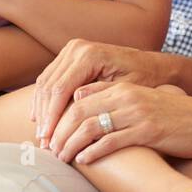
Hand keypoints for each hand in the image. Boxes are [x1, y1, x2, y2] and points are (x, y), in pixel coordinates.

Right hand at [29, 38, 168, 145]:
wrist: (150, 65)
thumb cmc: (142, 80)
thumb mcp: (123, 93)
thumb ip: (98, 101)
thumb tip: (74, 116)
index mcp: (90, 55)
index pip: (61, 89)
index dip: (53, 117)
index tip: (49, 140)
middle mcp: (77, 48)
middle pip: (50, 86)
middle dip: (45, 116)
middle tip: (43, 143)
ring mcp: (71, 49)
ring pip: (45, 82)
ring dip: (41, 110)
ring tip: (41, 136)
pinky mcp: (68, 55)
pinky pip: (49, 78)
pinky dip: (44, 100)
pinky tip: (42, 119)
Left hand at [46, 80, 191, 165]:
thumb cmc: (173, 115)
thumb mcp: (140, 100)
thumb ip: (111, 96)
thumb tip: (78, 98)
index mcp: (122, 87)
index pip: (78, 97)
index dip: (58, 114)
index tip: (47, 132)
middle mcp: (127, 96)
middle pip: (79, 111)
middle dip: (58, 131)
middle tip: (48, 148)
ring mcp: (138, 112)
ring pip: (91, 126)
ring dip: (71, 144)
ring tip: (61, 157)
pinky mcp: (148, 130)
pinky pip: (112, 141)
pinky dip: (93, 152)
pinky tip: (84, 160)